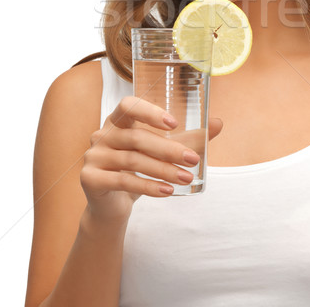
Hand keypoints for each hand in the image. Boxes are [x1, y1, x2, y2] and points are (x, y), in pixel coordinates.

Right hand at [80, 96, 222, 222]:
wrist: (112, 205)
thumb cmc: (138, 169)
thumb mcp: (163, 152)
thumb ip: (189, 138)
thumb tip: (218, 123)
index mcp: (118, 120)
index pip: (128, 105)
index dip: (150, 112)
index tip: (174, 124)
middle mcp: (102, 134)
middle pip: (137, 137)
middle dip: (169, 149)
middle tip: (193, 160)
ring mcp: (93, 156)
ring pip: (132, 160)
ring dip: (164, 170)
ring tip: (187, 178)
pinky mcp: (90, 179)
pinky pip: (123, 181)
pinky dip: (148, 186)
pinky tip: (168, 191)